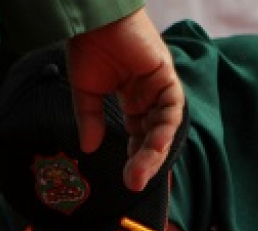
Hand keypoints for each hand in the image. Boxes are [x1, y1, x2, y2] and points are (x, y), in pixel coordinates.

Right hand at [66, 9, 185, 190]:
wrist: (93, 19)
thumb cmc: (88, 46)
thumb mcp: (86, 91)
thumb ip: (90, 120)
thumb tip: (88, 149)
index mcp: (134, 97)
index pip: (140, 134)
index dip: (136, 156)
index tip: (127, 178)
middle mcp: (150, 94)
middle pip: (154, 135)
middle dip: (145, 161)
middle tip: (133, 184)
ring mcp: (160, 87)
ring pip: (163, 128)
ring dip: (153, 153)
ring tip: (138, 176)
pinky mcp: (166, 78)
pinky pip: (170, 111)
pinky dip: (162, 131)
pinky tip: (149, 149)